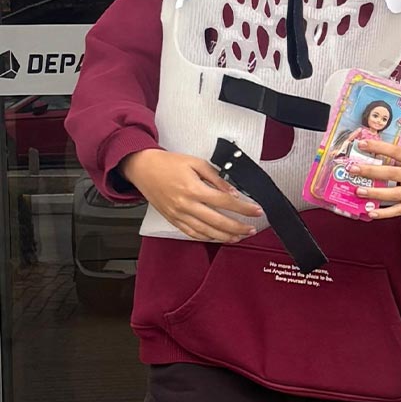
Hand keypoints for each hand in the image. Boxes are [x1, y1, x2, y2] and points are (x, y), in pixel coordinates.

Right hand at [120, 149, 263, 242]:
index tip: (256, 211)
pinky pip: (191, 233)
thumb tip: (232, 192)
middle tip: (252, 230)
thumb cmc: (169, 163)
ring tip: (238, 237)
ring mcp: (178, 215)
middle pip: (218, 221)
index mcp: (194, 189)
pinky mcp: (172, 220)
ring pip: (205, 232)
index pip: (225, 202)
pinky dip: (206, 237)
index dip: (243, 208)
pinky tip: (217, 237)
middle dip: (238, 227)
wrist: (143, 168)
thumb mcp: (196, 163)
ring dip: (224, 236)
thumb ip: (217, 178)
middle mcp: (186, 205)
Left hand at [346, 139, 400, 219]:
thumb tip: (370, 152)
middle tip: (353, 169)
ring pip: (393, 194)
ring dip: (374, 193)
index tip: (361, 144)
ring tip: (358, 190)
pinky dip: (383, 212)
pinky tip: (370, 211)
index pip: (395, 151)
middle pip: (391, 173)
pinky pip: (397, 211)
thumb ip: (396, 156)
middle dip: (370, 171)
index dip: (378, 147)